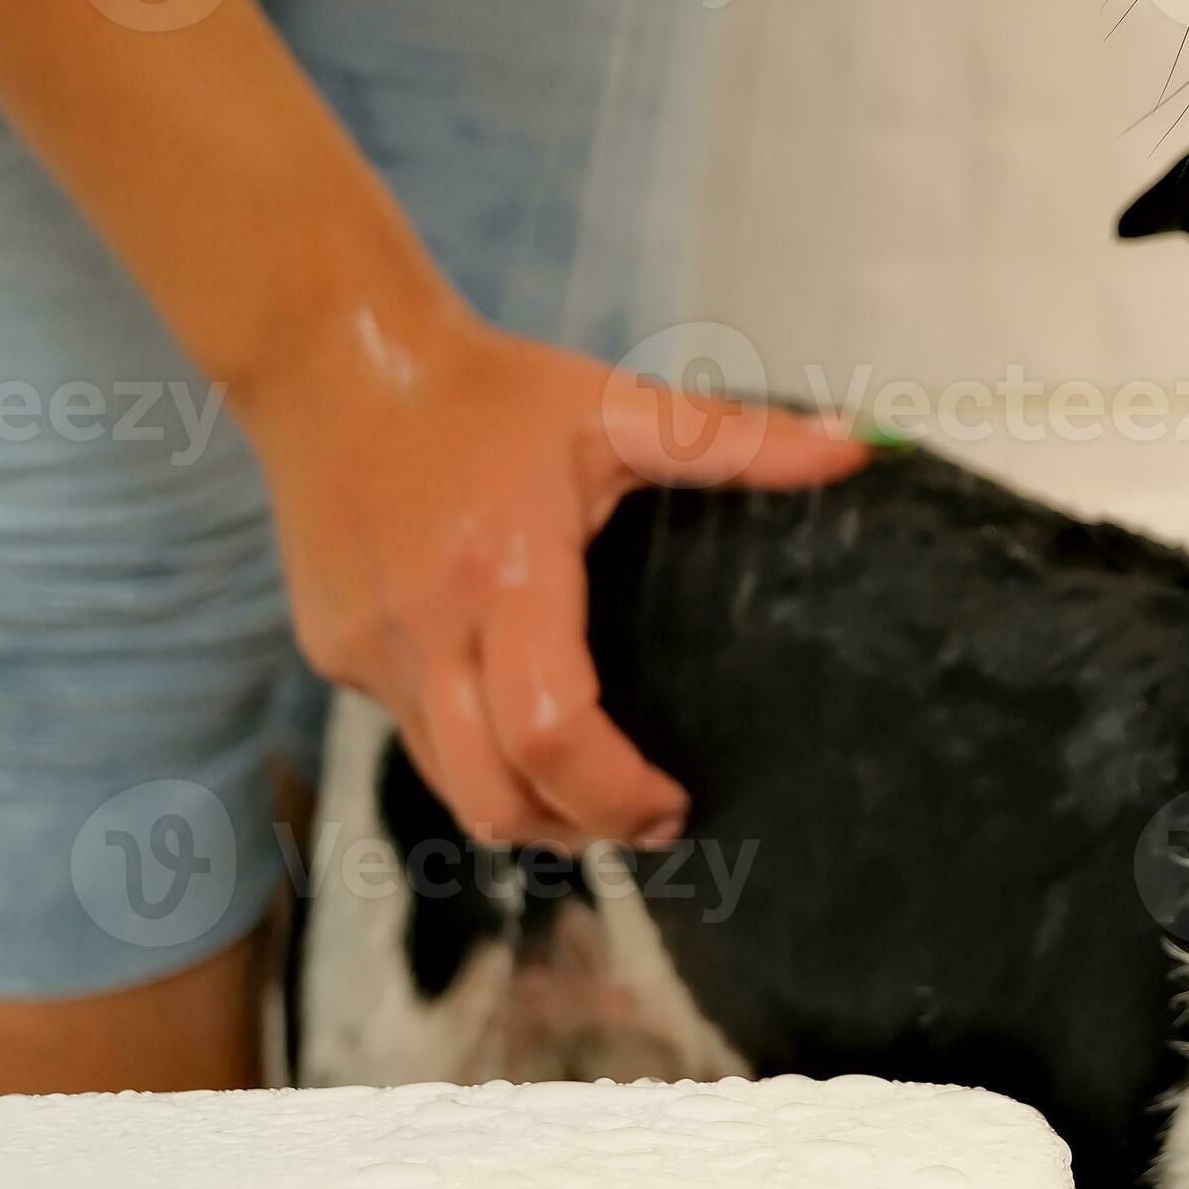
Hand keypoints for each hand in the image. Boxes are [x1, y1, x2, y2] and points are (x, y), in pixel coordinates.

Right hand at [248, 314, 868, 846]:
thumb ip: (738, 442)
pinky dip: (467, 747)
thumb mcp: (618, 406)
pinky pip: (408, 732)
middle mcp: (425, 630)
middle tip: (643, 820)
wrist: (332, 358)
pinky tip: (508, 710)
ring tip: (586, 787)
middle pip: (491, 797)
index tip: (673, 806)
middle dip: (574, 831)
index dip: (613, 794)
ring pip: (444, 780)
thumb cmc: (487, 387)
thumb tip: (858, 449)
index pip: (549, 735)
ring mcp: (365, 651)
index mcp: (505, 574)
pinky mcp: (331, 654)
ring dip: (519, 803)